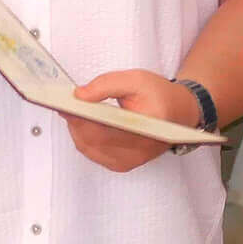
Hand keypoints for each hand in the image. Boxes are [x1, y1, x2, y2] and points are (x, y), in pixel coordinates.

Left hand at [65, 70, 196, 172]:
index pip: (105, 132)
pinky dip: (84, 135)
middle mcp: (137, 153)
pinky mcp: (120, 164)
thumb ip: (107, 84)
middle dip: (75, 121)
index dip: (81, 120)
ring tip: (72, 109)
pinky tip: (82, 120)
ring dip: (77, 128)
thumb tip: (80, 95)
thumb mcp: (136, 79)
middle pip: (92, 142)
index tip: (65, 106)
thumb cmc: (160, 96)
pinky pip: (92, 152)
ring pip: (88, 148)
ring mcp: (127, 161)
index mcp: (146, 132)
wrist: (179, 112)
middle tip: (64, 103)